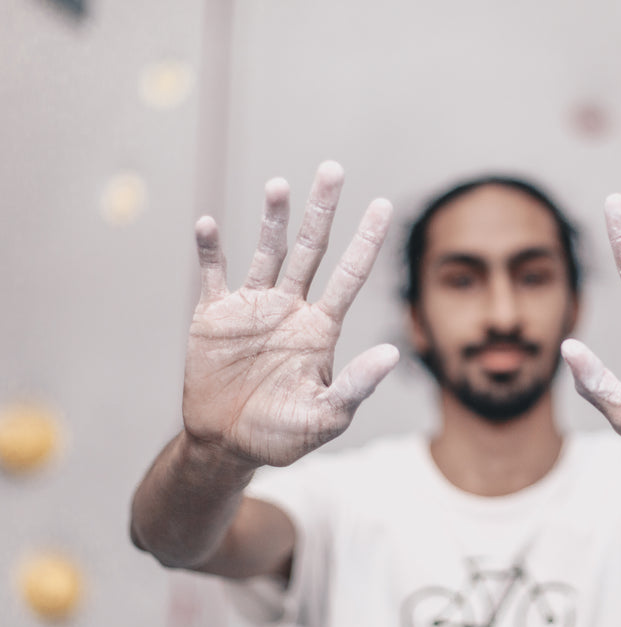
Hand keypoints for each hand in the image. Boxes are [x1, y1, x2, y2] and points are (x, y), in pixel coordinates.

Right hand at [182, 162, 398, 466]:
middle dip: (322, 210)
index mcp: (321, 328)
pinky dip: (209, 250)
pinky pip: (212, 274)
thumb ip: (356, 386)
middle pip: (311, 249)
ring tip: (279, 186)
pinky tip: (208, 224)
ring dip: (272, 219)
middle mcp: (291, 308)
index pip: (350, 275)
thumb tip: (392, 353)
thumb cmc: (281, 435)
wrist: (226, 445)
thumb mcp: (325, 417)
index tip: (384, 204)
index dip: (366, 241)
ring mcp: (253, 308)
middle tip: (333, 169)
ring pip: (266, 252)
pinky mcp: (214, 315)